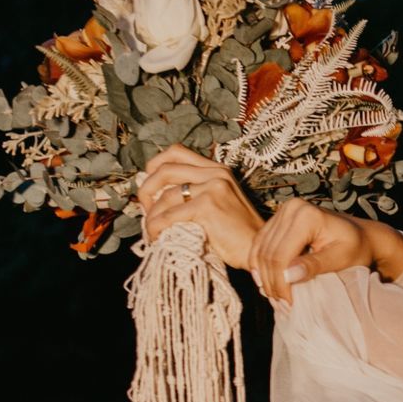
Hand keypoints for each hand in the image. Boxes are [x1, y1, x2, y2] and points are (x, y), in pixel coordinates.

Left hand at [135, 145, 264, 269]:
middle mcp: (216, 173)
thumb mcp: (220, 201)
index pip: (177, 152)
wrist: (257, 249)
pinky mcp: (207, 206)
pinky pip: (169, 215)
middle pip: (165, 168)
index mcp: (218, 169)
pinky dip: (157, 227)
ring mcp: (212, 188)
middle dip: (146, 188)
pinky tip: (157, 236)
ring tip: (152, 230)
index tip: (151, 184)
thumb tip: (157, 194)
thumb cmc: (237, 232)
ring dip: (151, 215)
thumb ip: (197, 191)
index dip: (156, 164)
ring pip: (165, 195)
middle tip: (145, 207)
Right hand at [248, 198, 385, 303]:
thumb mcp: (341, 259)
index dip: (280, 283)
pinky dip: (261, 267)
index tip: (289, 303)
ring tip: (276, 297)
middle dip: (271, 283)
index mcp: (306, 215)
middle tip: (281, 305)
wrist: (360, 235)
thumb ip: (315, 265)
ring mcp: (282, 212)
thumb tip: (288, 276)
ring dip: (263, 277)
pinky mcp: (277, 220)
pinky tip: (269, 283)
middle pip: (267, 254)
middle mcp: (291, 209)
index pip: (280, 256)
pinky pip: (260, 246)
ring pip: (259, 251)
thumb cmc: (356, 248)